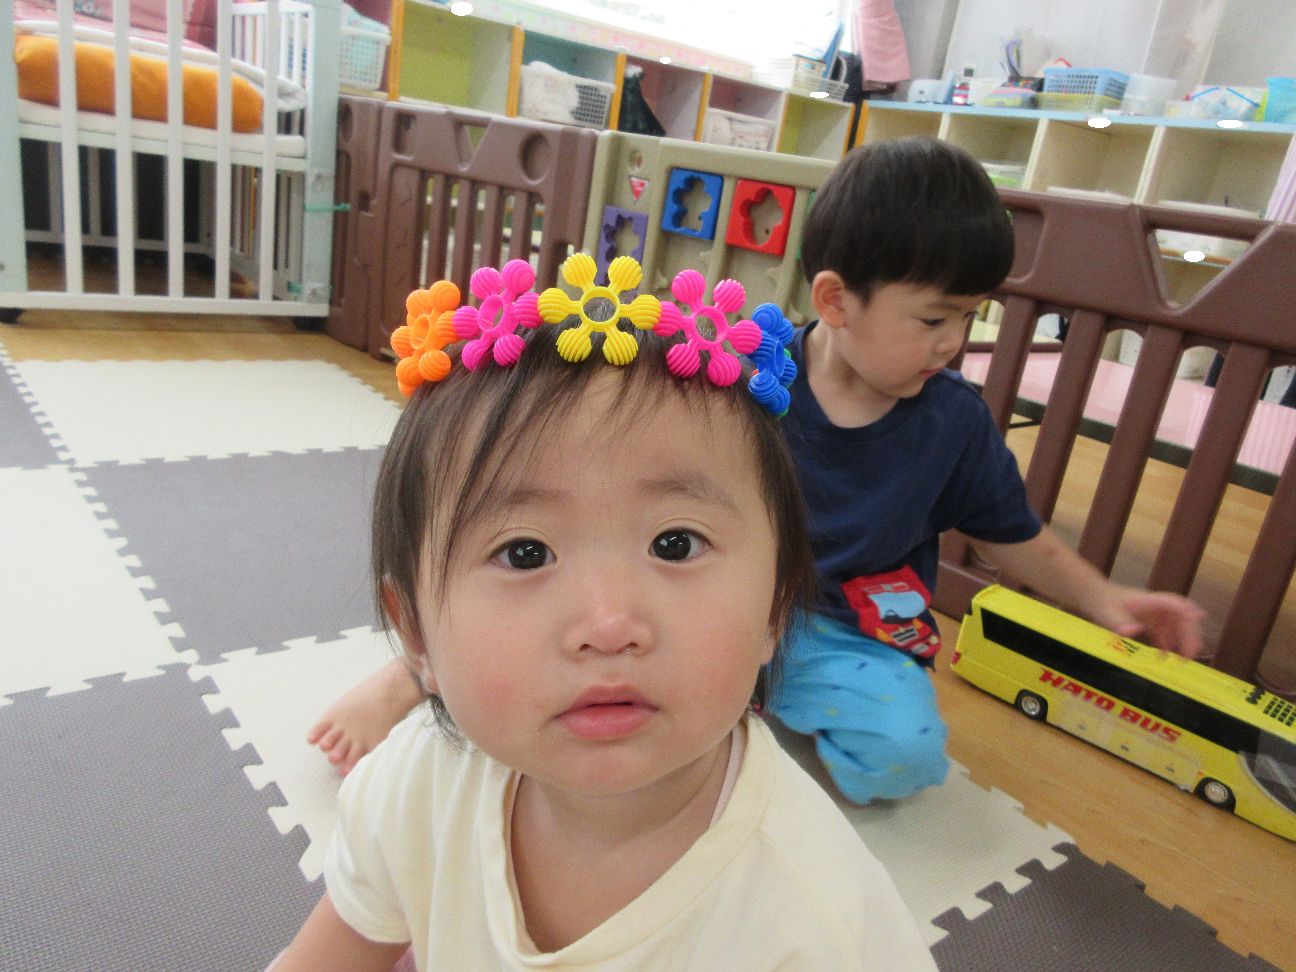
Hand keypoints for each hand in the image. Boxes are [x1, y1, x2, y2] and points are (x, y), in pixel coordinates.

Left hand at [1085, 584, 1206, 657]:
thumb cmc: (1102, 602)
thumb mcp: (1109, 613)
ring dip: (1183, 642)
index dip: (1188, 611)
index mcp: (1151, 600)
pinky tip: (1165, 659)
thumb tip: (1133, 631)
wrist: (1095, 597)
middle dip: (1190, 635)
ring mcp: (1156, 616)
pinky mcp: (1151, 624)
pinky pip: (1165, 635)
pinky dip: (1168, 646)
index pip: (1175, 603)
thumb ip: (1120, 622)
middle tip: (1190, 654)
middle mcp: (1158, 607)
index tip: (1199, 619)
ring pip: (1177, 628)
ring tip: (1183, 661)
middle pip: (1182, 619)